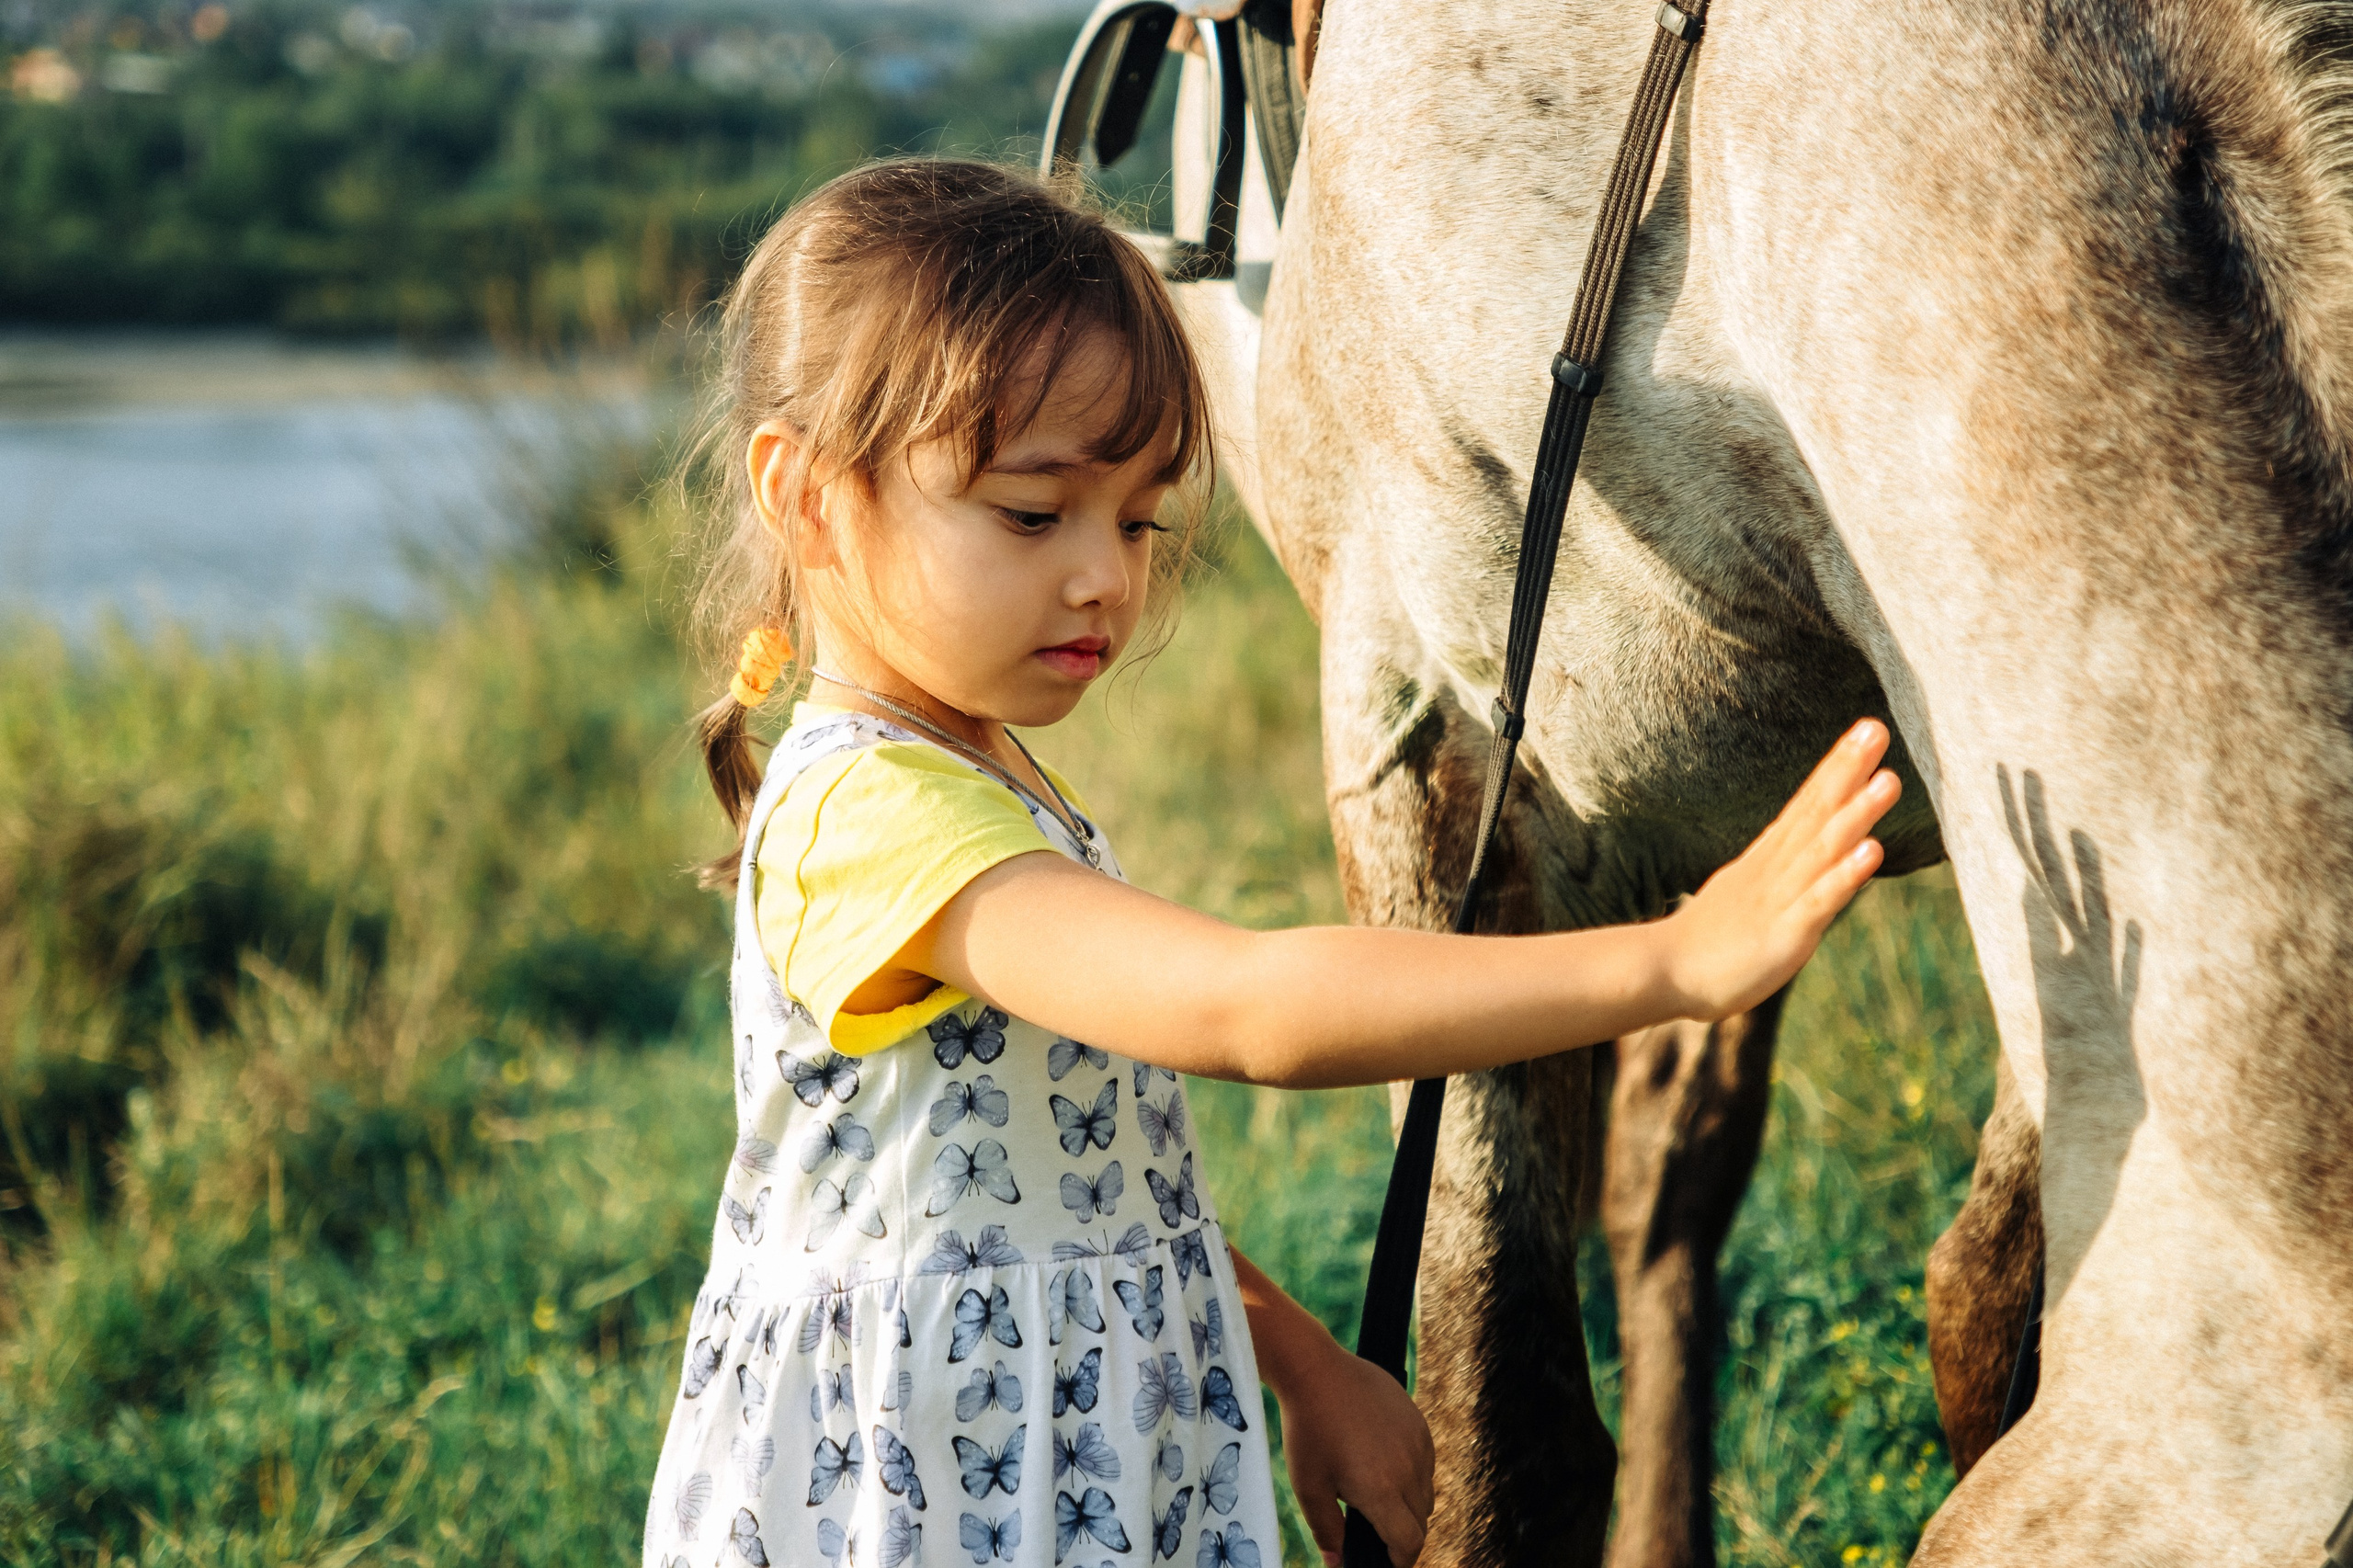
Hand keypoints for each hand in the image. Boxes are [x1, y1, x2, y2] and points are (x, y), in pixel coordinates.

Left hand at [1277, 1345, 1434, 1565]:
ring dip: (1409, 1506)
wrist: (1316, 1370)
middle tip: (1375, 1533)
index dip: (1399, 1560)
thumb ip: (1327, 1531)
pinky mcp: (1419, 1423)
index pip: (1409, 1543)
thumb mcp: (1309, 1487)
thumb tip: (1337, 1563)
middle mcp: (1409, 1469)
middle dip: (1402, 1535)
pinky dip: (1413, 1476)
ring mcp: (1417, 1443)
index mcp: (1382, 1490)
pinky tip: (1384, 1467)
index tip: (1385, 1561)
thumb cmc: (1307, 1430)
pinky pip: (1426, 1463)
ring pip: (1426, 1493)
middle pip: (1420, 1522)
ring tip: (1377, 1498)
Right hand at [1666, 718, 1899, 1019]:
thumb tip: (1810, 853)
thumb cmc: (1708, 939)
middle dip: (1847, 770)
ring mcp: (1780, 898)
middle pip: (1815, 812)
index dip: (1837, 766)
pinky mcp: (1785, 934)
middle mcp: (1776, 869)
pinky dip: (1845, 874)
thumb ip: (1782, 870)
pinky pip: (1820, 900)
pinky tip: (1873, 850)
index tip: (1865, 729)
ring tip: (1889, 780)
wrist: (1663, 972)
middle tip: (1876, 728)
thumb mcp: (1747, 891)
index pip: (1806, 803)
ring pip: (1823, 849)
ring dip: (1856, 813)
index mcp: (1769, 858)